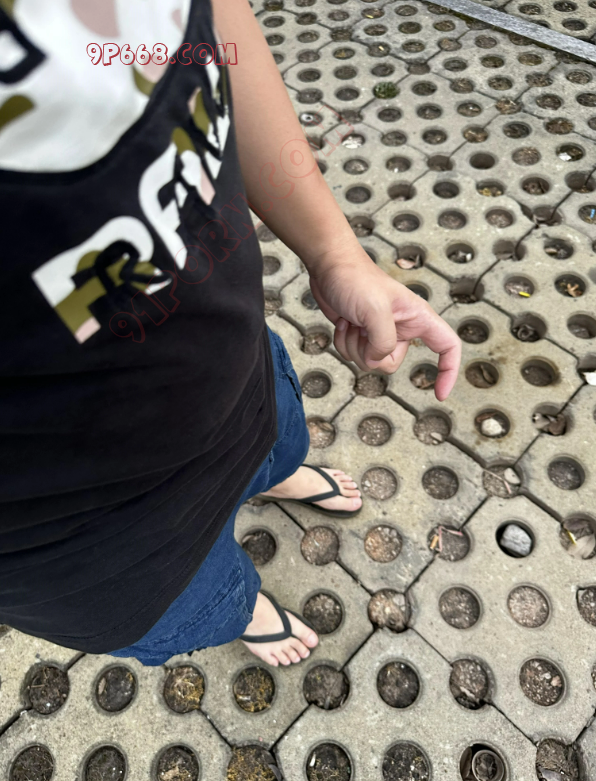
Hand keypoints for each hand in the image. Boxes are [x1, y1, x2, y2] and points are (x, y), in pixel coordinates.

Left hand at [308, 252, 460, 400]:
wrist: (330, 267)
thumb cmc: (356, 280)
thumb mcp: (374, 311)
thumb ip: (383, 342)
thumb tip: (377, 361)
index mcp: (418, 318)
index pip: (447, 347)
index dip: (448, 372)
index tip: (439, 395)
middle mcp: (402, 328)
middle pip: (391, 363)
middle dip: (370, 353)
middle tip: (362, 330)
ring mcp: (380, 333)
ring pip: (368, 362)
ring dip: (353, 346)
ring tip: (351, 321)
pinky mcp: (361, 335)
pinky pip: (353, 355)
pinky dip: (343, 342)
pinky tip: (343, 323)